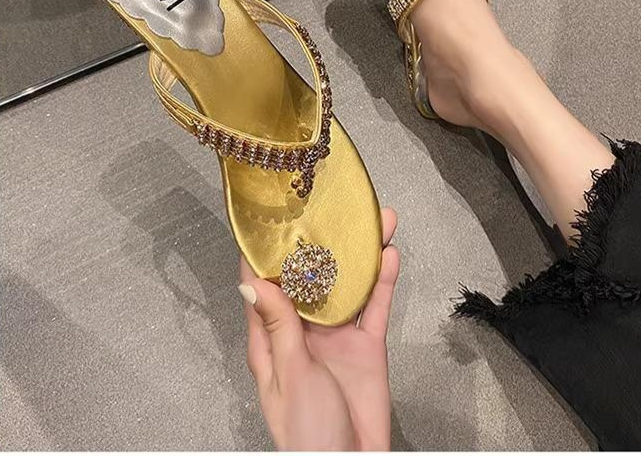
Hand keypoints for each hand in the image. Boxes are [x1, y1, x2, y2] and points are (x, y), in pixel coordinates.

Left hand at [238, 208, 399, 450]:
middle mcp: (303, 330)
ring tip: (375, 220)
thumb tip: (252, 282)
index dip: (266, 252)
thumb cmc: (306, 434)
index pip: (264, 285)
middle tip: (334, 208)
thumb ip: (279, 326)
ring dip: (360, 253)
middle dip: (324, 243)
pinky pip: (374, 306)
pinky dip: (382, 281)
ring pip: (347, 284)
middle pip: (313, 276)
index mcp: (272, 338)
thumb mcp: (289, 374)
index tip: (271, 218)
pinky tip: (388, 256)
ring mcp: (336, 336)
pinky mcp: (366, 345)